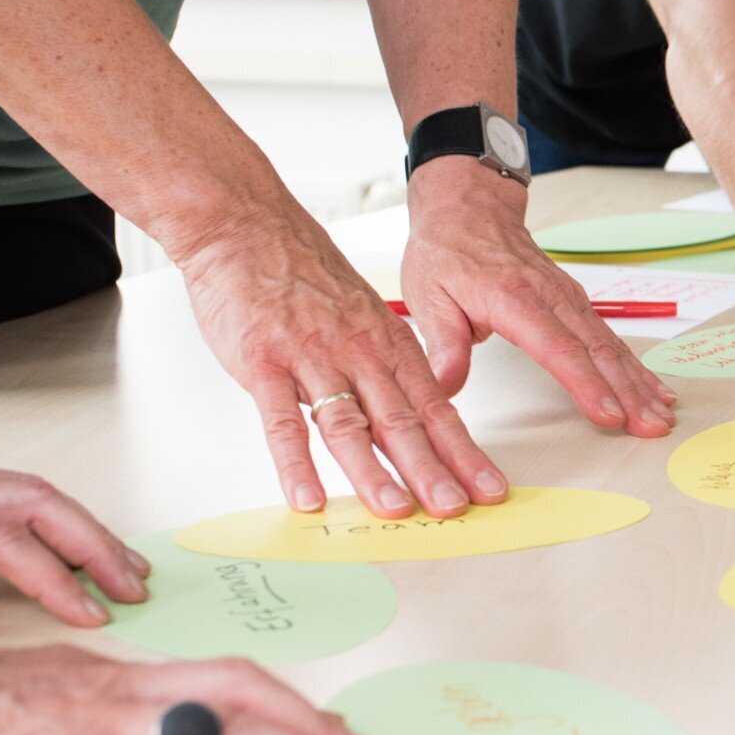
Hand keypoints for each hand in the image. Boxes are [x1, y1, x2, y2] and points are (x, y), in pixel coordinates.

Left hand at [0, 443, 147, 629]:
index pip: (0, 540)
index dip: (52, 577)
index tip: (88, 613)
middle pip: (37, 503)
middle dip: (95, 544)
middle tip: (134, 586)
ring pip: (33, 494)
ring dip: (87, 528)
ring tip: (125, 564)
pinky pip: (14, 495)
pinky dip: (57, 519)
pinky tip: (71, 543)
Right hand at [0, 639, 386, 734]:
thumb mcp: (23, 698)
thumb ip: (87, 709)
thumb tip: (143, 728)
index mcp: (102, 673)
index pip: (218, 677)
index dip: (286, 702)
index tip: (332, 729)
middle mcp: (112, 691)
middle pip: (243, 695)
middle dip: (318, 728)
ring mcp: (90, 731)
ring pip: (223, 733)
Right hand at [172, 203, 506, 520]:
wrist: (246, 224)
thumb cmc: (303, 273)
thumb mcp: (362, 314)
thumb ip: (384, 367)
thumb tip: (410, 419)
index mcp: (388, 345)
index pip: (435, 408)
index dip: (463, 452)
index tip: (488, 488)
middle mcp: (359, 354)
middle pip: (402, 421)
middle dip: (432, 469)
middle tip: (455, 508)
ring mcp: (311, 358)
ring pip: (348, 424)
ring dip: (372, 472)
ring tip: (394, 510)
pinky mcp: (263, 362)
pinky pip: (280, 420)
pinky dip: (293, 462)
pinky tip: (306, 497)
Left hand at [401, 163, 676, 435]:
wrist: (470, 207)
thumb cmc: (448, 251)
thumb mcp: (428, 296)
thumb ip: (443, 347)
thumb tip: (445, 390)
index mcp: (515, 299)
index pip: (558, 349)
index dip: (585, 385)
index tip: (608, 414)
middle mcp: (552, 298)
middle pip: (598, 352)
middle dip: (629, 394)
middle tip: (652, 427)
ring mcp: (570, 299)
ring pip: (612, 347)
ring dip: (639, 384)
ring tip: (662, 417)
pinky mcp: (578, 303)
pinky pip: (611, 339)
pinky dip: (636, 366)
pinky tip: (654, 389)